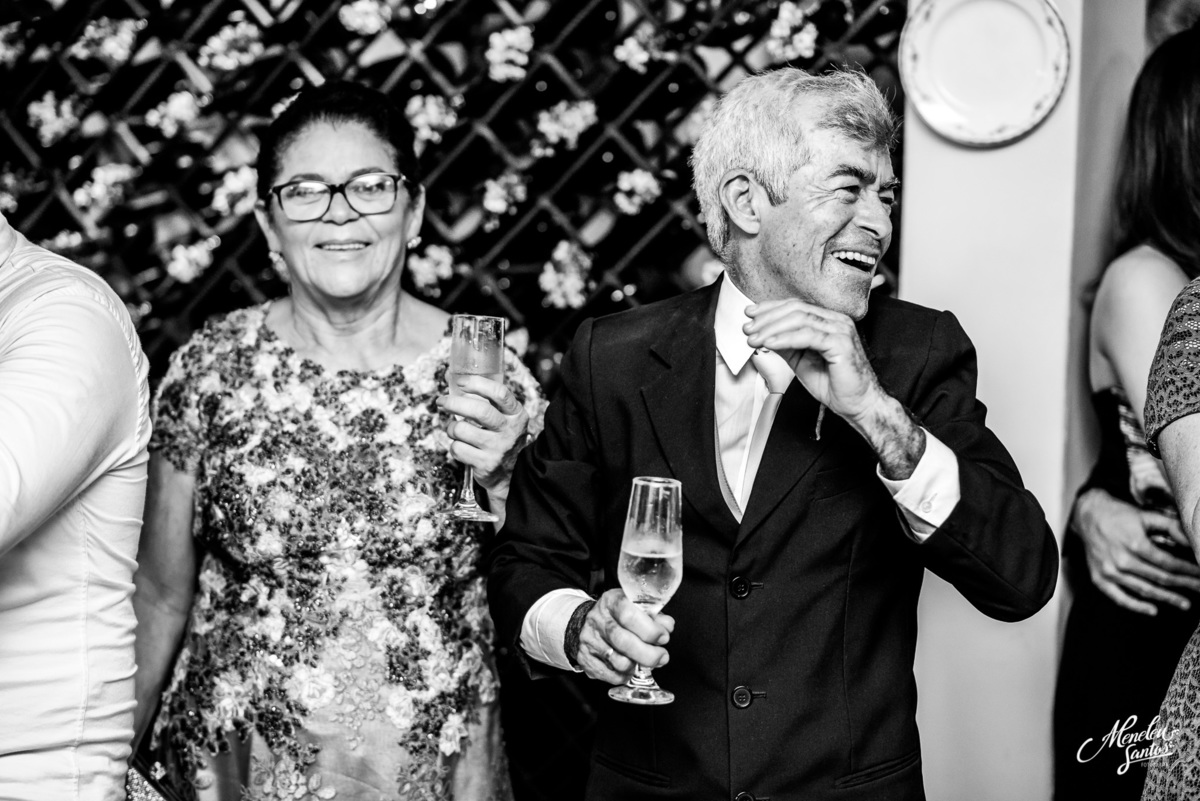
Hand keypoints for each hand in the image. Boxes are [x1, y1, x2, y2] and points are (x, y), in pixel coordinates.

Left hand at [437, 374, 529, 495]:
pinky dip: (454, 446)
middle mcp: (510, 430)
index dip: (477, 384)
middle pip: (480, 411)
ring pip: (462, 430)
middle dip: (454, 403)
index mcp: (516, 414)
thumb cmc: (500, 437)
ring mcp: (498, 449)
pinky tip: (461, 447)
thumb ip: (483, 398)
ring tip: (454, 430)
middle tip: (442, 401)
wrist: (511, 473)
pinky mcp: (486, 464)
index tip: (460, 381)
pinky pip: (458, 449)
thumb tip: (450, 377)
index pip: (499, 393)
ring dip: (451, 428)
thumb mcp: (503, 417)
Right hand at [574, 589, 673, 684]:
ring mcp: (590, 641)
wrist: (584, 622)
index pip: (628, 614)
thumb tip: (667, 626)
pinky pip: (610, 675)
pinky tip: (631, 668)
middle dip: (649, 654)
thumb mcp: (634, 607)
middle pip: (623, 641)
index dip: (650, 629)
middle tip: (662, 657)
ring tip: (645, 662)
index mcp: (611, 602)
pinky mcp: (586, 659)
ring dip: (638, 666)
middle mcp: (598, 620)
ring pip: (619, 661)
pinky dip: (625, 675)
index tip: (663, 637)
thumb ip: (653, 616)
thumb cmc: (616, 616)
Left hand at [743, 299, 885, 422]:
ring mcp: (841, 330)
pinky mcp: (841, 343)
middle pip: (796, 309)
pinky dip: (785, 338)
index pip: (796, 306)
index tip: (750, 314)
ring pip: (800, 319)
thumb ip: (785, 345)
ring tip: (754, 337)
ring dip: (772, 327)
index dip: (771, 308)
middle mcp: (836, 321)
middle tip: (747, 327)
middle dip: (767, 317)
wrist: (857, 405)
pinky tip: (770, 343)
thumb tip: (762, 335)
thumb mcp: (801, 360)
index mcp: (829, 321)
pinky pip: (808, 335)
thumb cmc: (834, 384)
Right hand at [1074, 487, 1199, 614]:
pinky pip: (1119, 598)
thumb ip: (1171, 527)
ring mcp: (1109, 571)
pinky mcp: (1099, 578)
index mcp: (1134, 543)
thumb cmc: (1118, 515)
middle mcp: (1121, 560)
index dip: (1188, 571)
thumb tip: (1191, 540)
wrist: (1087, 515)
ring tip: (1185, 603)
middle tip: (1199, 588)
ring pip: (1144, 590)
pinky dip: (1137, 606)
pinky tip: (1153, 610)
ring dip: (1167, 598)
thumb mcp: (1146, 515)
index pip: (1169, 563)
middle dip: (1184, 584)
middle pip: (1160, 578)